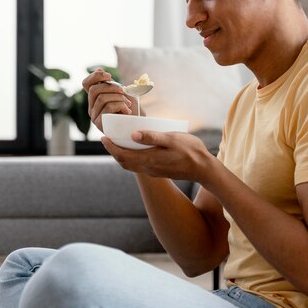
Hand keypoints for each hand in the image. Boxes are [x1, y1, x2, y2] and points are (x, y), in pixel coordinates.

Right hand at [82, 68, 136, 130]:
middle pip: (94, 90)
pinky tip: (127, 111)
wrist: (140, 125)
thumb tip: (99, 69)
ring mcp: (95, 117)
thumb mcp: (123, 92)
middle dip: (111, 87)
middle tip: (124, 91)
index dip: (95, 76)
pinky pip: (108, 108)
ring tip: (128, 103)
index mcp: (95, 99)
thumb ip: (111, 83)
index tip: (109, 76)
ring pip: (102, 98)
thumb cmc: (132, 108)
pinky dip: (121, 106)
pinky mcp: (100, 124)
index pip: (86, 84)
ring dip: (119, 97)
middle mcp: (92, 108)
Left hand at [101, 130, 215, 181]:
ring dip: (122, 155)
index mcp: (149, 159)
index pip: (122, 156)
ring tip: (119, 142)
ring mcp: (153, 171)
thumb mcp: (172, 139)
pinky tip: (135, 148)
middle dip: (113, 151)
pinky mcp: (158, 172)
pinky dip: (132, 157)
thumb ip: (153, 137)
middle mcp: (148, 168)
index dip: (110, 147)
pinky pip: (139, 166)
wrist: (204, 169)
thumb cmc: (191, 151)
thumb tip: (133, 135)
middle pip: (123, 162)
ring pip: (131, 165)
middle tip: (108, 139)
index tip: (103, 138)